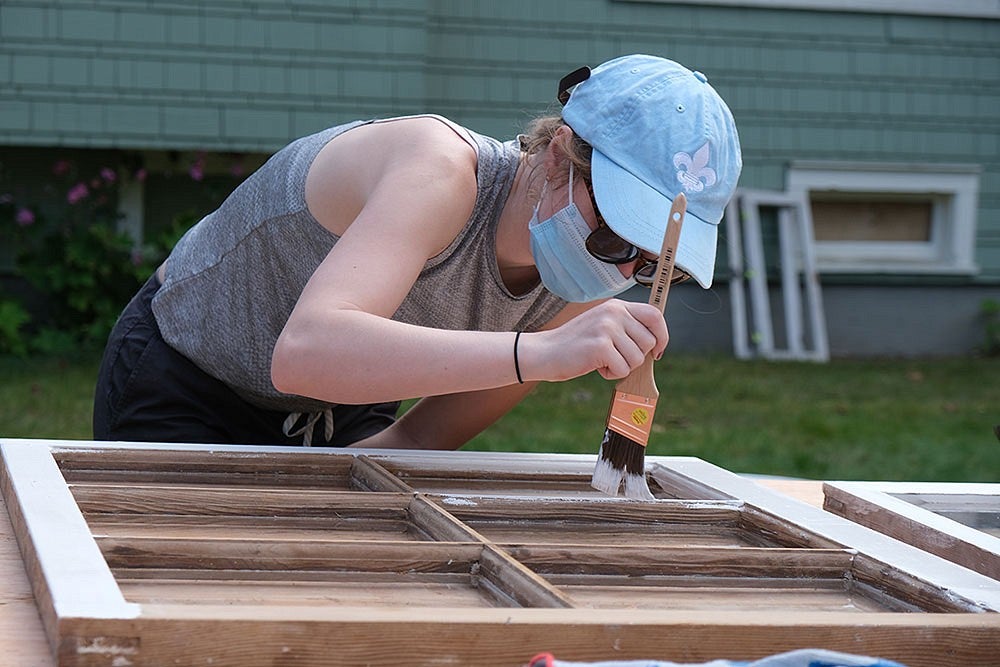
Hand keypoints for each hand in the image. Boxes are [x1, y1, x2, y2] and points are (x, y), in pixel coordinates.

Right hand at [520, 299, 668, 381]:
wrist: (544, 352)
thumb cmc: (575, 345)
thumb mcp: (603, 326)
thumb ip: (627, 328)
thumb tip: (657, 343)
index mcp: (617, 306)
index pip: (655, 315)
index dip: (663, 336)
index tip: (657, 352)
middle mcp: (614, 312)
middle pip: (649, 342)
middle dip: (635, 357)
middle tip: (613, 356)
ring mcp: (607, 328)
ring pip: (637, 359)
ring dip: (621, 366)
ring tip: (601, 360)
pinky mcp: (600, 346)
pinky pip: (623, 369)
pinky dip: (611, 374)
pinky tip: (595, 366)